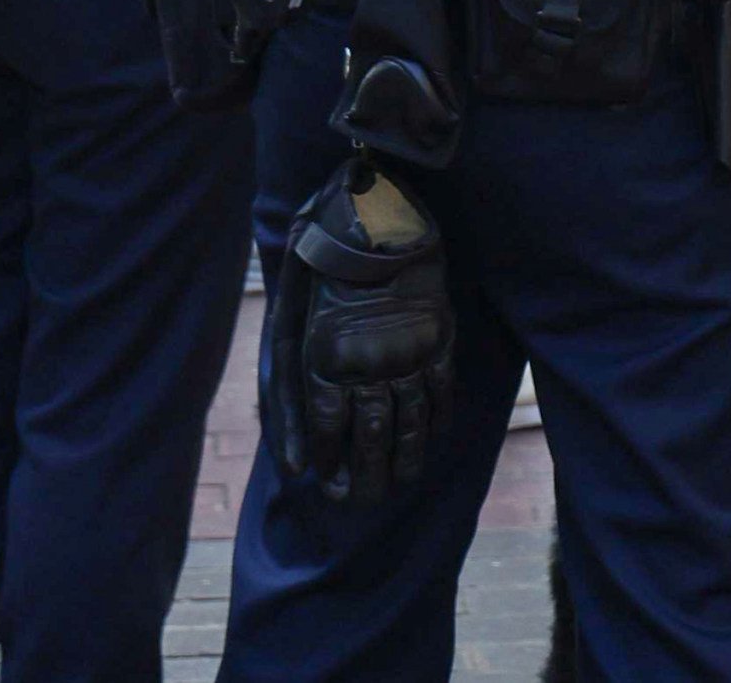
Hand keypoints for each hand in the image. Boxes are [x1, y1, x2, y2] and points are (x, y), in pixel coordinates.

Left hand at [271, 161, 456, 505]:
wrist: (373, 226)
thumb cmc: (322, 280)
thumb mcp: (291, 333)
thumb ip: (289, 395)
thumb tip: (290, 460)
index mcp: (326, 360)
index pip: (329, 431)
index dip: (329, 464)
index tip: (330, 488)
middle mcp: (369, 363)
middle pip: (372, 436)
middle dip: (368, 476)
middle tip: (367, 502)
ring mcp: (408, 352)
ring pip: (411, 420)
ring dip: (406, 458)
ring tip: (402, 483)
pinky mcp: (437, 338)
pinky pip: (441, 390)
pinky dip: (438, 419)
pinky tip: (432, 439)